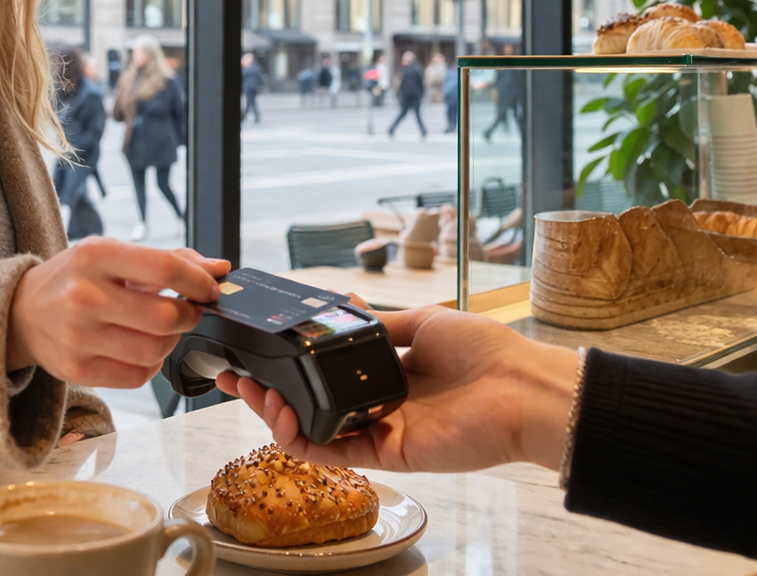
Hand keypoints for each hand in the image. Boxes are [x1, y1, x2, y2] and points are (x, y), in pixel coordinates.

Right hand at [7, 237, 228, 387]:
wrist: (21, 312)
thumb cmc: (75, 278)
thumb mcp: (112, 253)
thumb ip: (168, 259)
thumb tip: (220, 269)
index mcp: (95, 256)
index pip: (166, 268)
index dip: (200, 282)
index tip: (210, 289)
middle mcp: (84, 296)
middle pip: (167, 316)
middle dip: (189, 315)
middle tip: (188, 311)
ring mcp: (78, 337)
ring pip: (156, 350)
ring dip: (170, 342)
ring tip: (159, 329)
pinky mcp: (77, 370)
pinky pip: (138, 376)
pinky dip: (149, 364)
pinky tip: (137, 347)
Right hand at [214, 305, 579, 472]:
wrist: (522, 387)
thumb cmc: (487, 351)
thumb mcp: (423, 320)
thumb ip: (377, 323)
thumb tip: (344, 303)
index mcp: (387, 373)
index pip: (324, 375)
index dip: (288, 367)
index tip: (256, 352)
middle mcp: (379, 404)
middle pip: (308, 404)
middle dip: (266, 391)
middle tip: (234, 376)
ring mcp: (381, 430)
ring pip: (312, 430)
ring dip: (274, 413)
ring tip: (252, 391)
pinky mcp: (388, 453)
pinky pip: (333, 452)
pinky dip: (300, 438)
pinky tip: (281, 416)